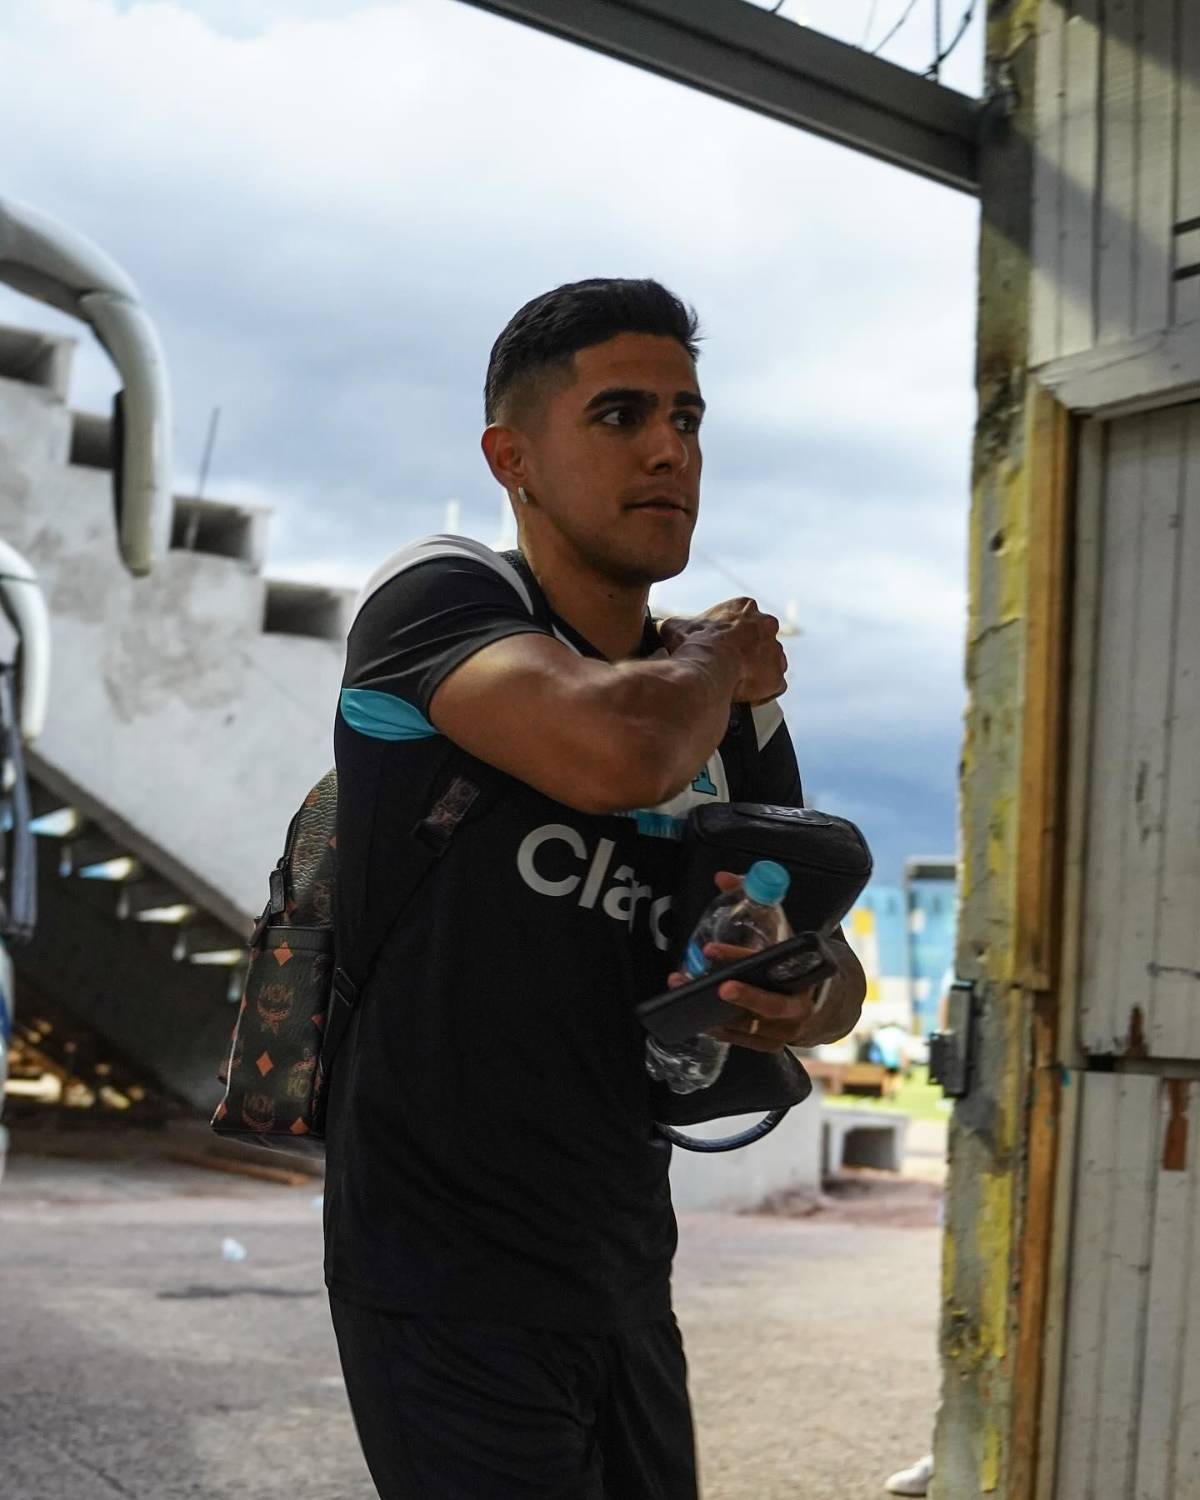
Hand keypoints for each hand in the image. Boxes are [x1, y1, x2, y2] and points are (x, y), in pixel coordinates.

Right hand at [658, 597, 786, 704]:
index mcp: (744, 607)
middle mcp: (766, 625)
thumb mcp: (677, 626)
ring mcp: (775, 652)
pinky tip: (746, 697)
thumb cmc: (694, 643)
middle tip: (730, 665)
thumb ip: (677, 625)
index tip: (721, 645)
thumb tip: (662, 628)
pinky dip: (763, 693)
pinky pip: (774, 686)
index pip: (744, 620)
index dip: (732, 635)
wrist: (709, 665)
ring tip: (736, 682)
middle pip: (761, 640)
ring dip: (757, 672)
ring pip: (770, 663)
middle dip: (749, 652)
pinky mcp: (777, 677)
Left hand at [664, 872, 865, 1051]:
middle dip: (742, 995)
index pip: (772, 965)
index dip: (738, 957)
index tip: (710, 950)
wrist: (825, 1001)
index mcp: (806, 973)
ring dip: (713, 1011)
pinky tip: (695, 1014)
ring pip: (748, 1025)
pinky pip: (741, 1040)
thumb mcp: (782, 927)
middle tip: (713, 985)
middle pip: (769, 1005)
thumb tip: (722, 877)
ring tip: (683, 991)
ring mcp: (786, 1030)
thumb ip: (755, 899)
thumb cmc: (797, 960)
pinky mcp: (771, 1045)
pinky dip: (719, 1029)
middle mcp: (800, 1005)